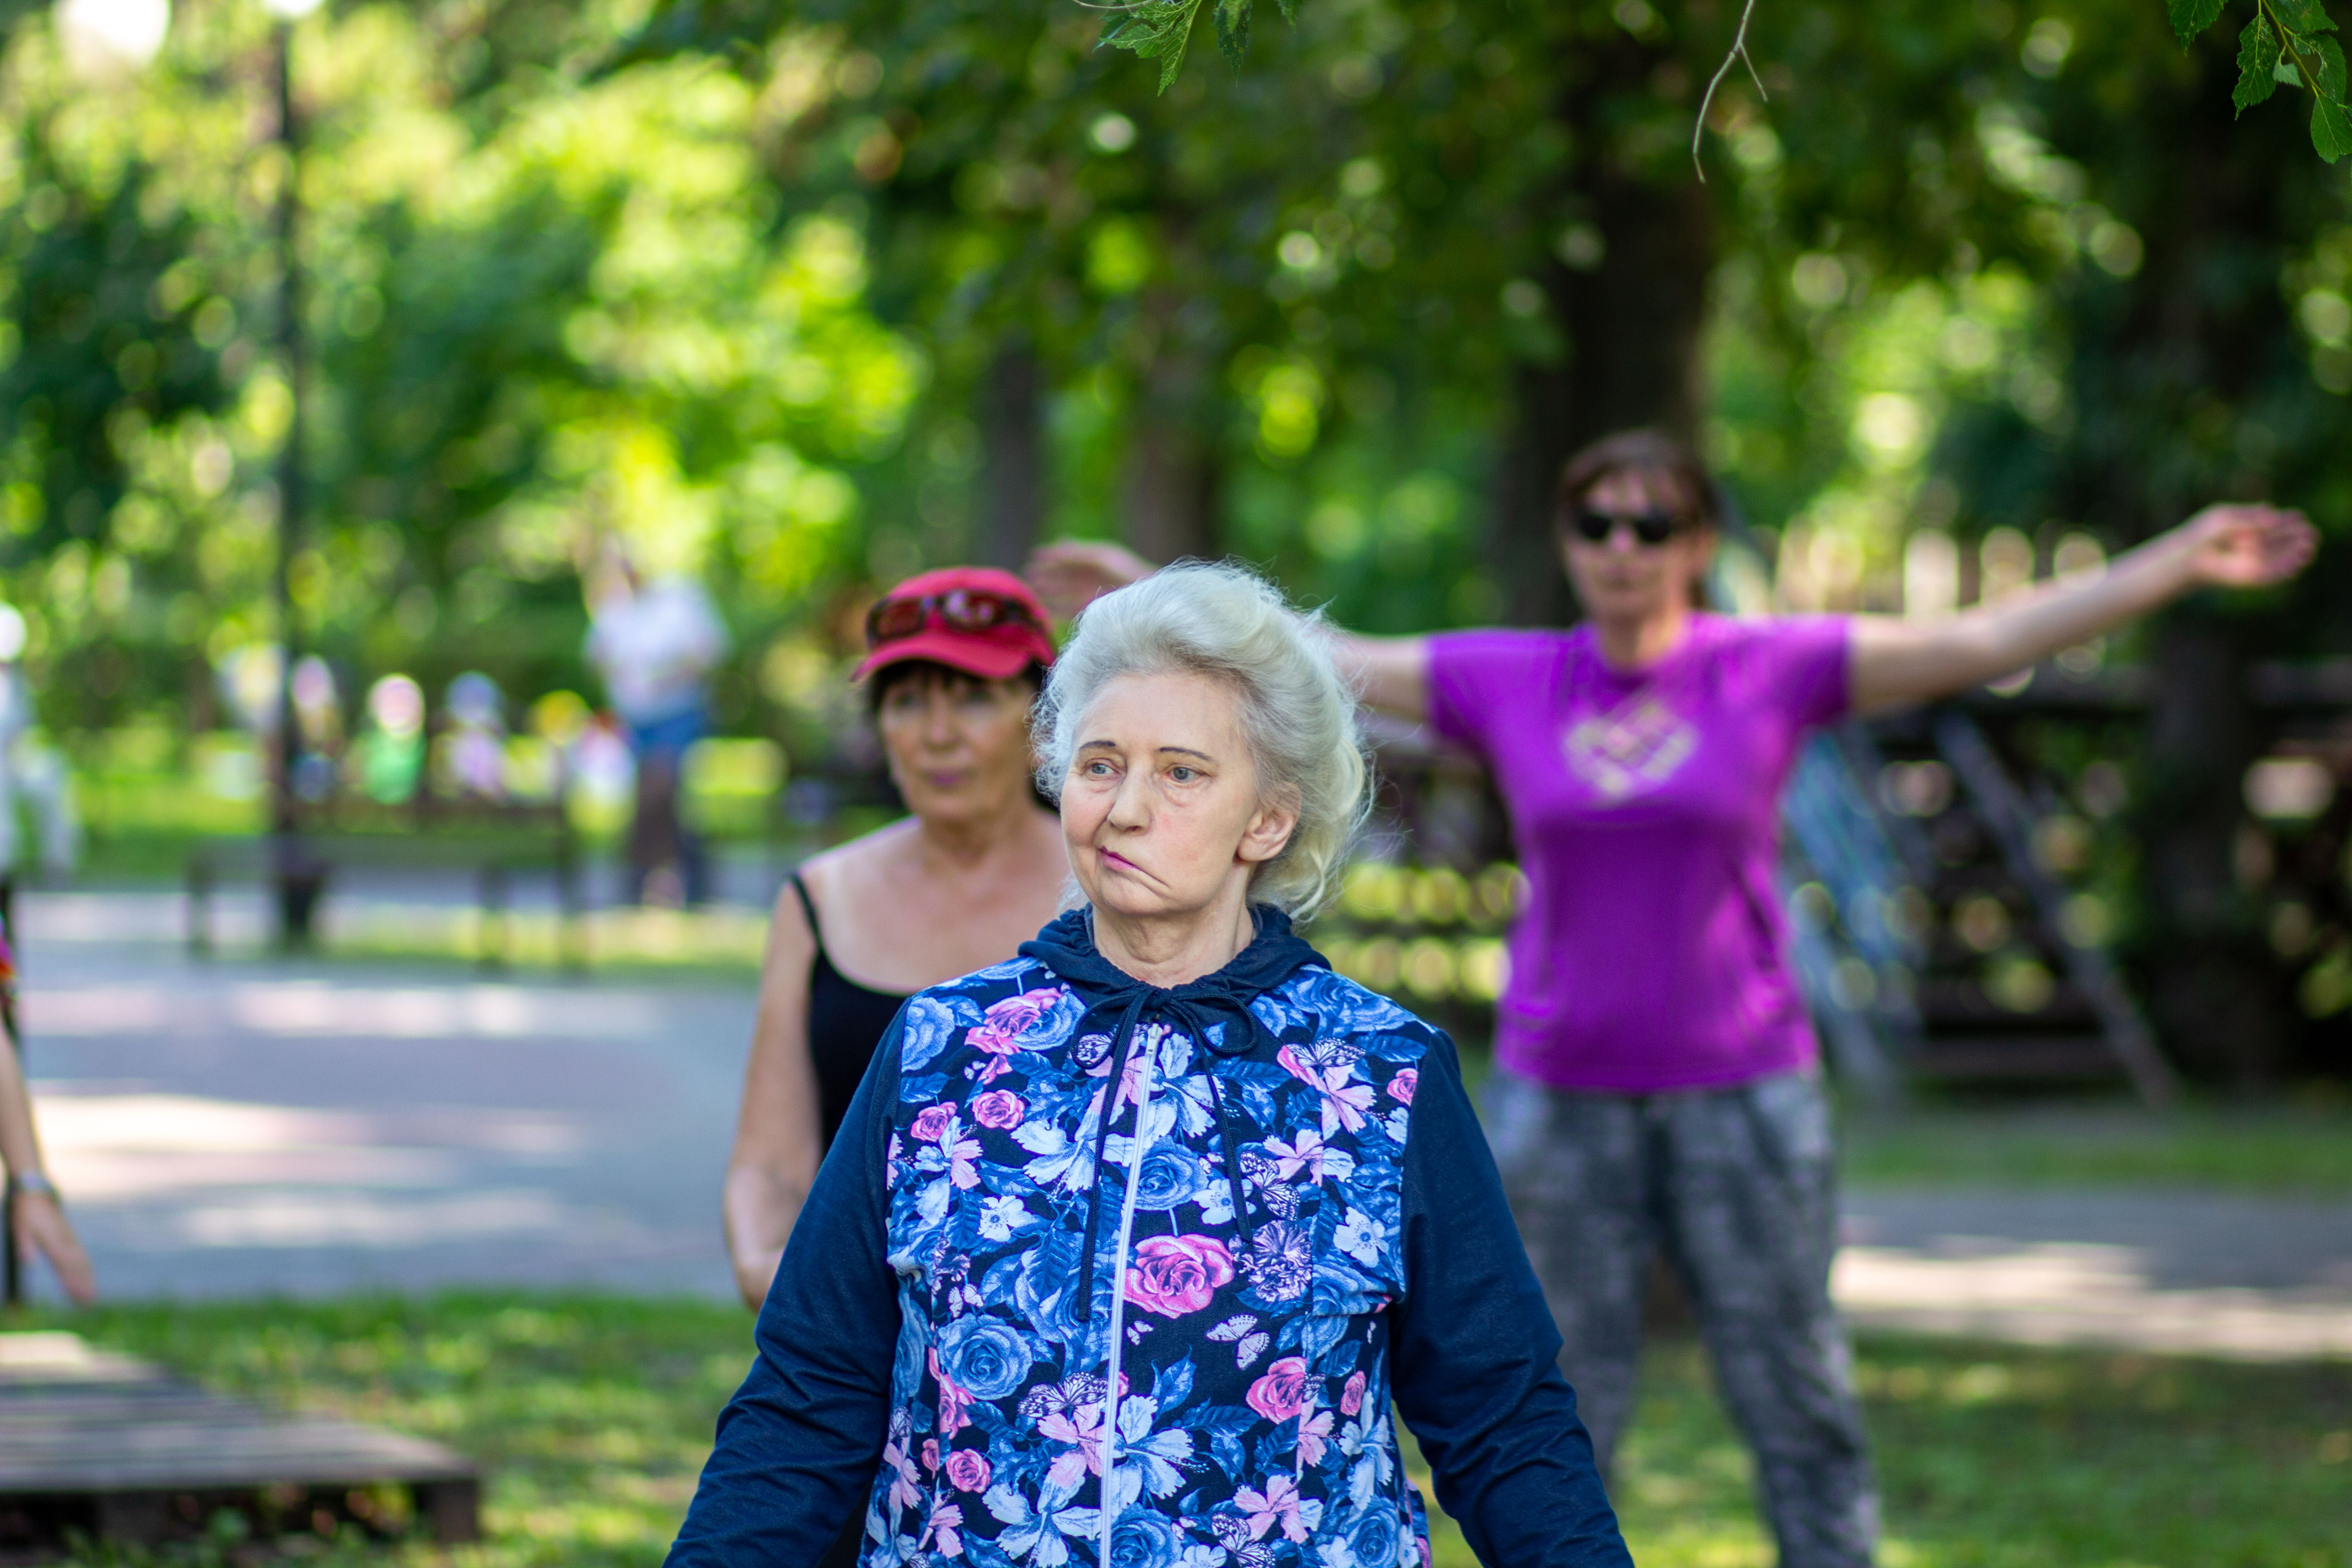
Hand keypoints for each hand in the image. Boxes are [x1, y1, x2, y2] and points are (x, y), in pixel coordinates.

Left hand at [10, 1189, 95, 1304]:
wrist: (36, 1191)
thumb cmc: (25, 1211)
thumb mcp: (19, 1227)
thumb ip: (24, 1245)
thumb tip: (27, 1264)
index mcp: (52, 1241)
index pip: (65, 1266)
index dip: (72, 1282)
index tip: (78, 1297)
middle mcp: (64, 1240)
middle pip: (77, 1266)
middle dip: (83, 1285)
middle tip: (89, 1303)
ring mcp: (69, 1237)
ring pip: (82, 1260)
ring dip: (87, 1278)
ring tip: (92, 1294)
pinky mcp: (69, 1235)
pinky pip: (81, 1254)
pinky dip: (86, 1266)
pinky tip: (89, 1273)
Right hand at [1025, 541, 1157, 620]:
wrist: (1145, 600)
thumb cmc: (1127, 574)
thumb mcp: (1102, 558)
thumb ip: (1078, 552)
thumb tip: (1056, 542)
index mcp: (1095, 560)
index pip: (1069, 557)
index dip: (1052, 556)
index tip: (1034, 555)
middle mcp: (1092, 577)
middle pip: (1065, 574)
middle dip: (1047, 573)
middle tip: (1029, 574)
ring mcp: (1091, 593)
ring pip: (1064, 591)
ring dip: (1049, 590)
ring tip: (1034, 588)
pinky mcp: (1092, 610)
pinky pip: (1070, 609)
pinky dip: (1057, 608)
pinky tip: (1046, 608)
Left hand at [2176, 504, 2318, 588]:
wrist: (2188, 558)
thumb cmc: (2202, 535)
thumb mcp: (2224, 520)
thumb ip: (2248, 518)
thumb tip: (2272, 513)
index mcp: (2251, 528)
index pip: (2275, 523)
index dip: (2288, 520)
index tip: (2300, 516)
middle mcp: (2255, 544)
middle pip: (2282, 541)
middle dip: (2297, 537)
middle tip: (2311, 533)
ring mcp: (2254, 561)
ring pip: (2280, 558)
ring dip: (2295, 555)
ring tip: (2308, 550)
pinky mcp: (2250, 577)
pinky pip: (2271, 575)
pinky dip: (2284, 571)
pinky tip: (2296, 565)